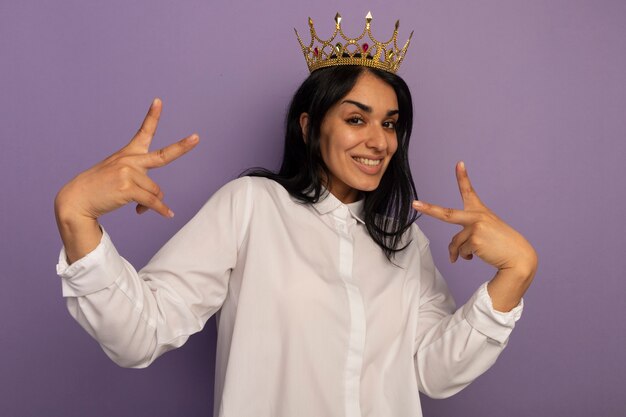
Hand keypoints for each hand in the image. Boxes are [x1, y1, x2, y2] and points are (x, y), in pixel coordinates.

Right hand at [55, 98, 198, 220]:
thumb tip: (156, 201)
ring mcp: (129, 173)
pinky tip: (168, 215)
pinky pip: (152, 201)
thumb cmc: (99, 188)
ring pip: (156, 191)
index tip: (158, 101)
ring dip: (153, 202)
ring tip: (139, 207)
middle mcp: (130, 160)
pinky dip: (161, 210)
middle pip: (164, 155)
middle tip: (197, 138)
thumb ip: (140, 183)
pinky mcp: (128, 188)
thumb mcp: (119, 177)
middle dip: (182, 147)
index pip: (143, 132)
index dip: (152, 116)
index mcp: (128, 153)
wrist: (76, 200)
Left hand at [412, 162, 536, 276]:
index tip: (459, 163)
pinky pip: (461, 252)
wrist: (519, 258)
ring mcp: (475, 227)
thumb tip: (453, 252)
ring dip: (458, 253)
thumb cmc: (501, 245)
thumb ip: (465, 237)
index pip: (469, 191)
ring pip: (455, 243)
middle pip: (447, 214)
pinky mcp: (475, 239)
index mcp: (480, 211)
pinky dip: (466, 257)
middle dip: (429, 209)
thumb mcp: (483, 234)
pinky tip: (477, 256)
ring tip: (471, 255)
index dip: (463, 177)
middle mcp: (477, 216)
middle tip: (415, 204)